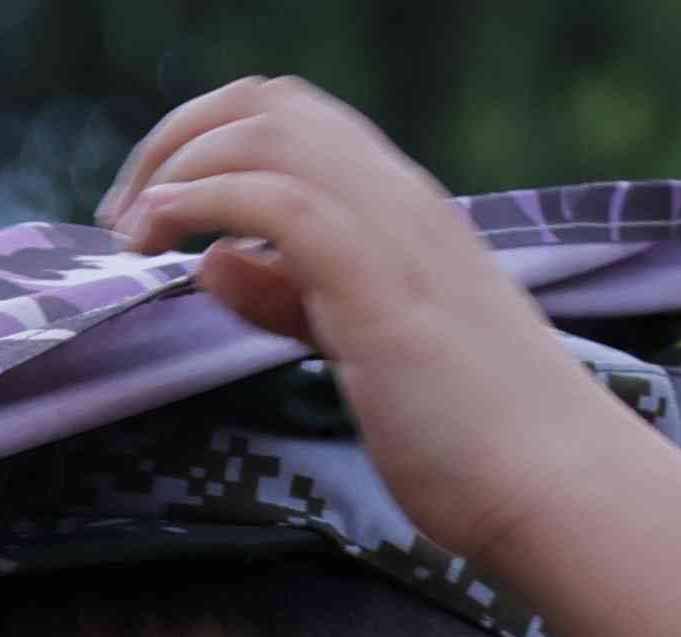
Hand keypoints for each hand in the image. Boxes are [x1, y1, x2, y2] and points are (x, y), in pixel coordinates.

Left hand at [99, 79, 636, 572]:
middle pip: (269, 103)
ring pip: (269, 130)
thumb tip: (214, 260)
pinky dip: (204, 201)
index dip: (206, 143)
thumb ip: (292, 298)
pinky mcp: (379, 286)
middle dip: (175, 141)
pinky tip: (164, 239)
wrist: (559, 488)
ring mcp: (394, 235)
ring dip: (177, 166)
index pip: (294, 119)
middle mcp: (400, 201)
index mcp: (403, 210)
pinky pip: (277, 197)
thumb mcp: (363, 348)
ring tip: (130, 232)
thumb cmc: (474, 440)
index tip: (153, 212)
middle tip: (122, 219)